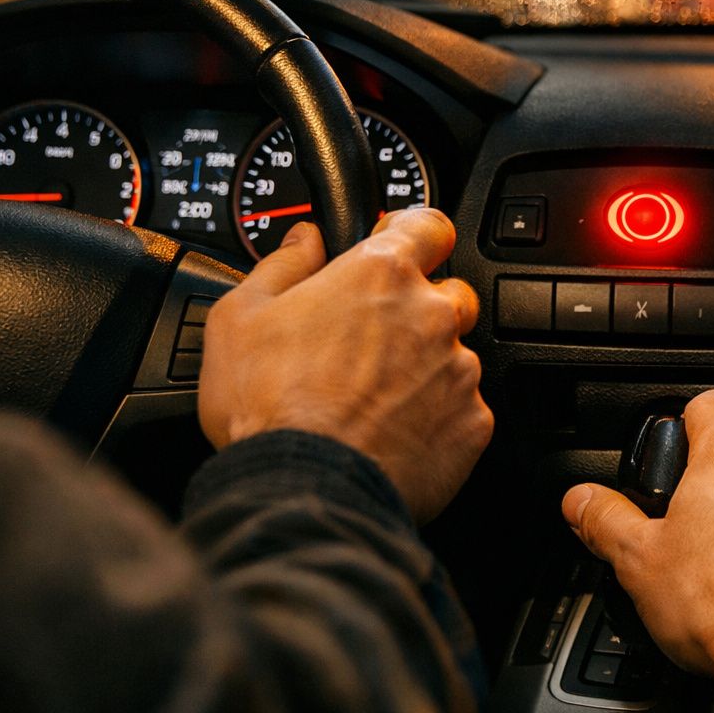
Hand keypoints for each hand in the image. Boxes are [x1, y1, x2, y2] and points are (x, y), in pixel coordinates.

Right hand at [198, 209, 490, 522]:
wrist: (303, 488)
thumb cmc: (268, 405)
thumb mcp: (240, 316)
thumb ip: (281, 264)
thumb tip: (304, 239)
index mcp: (380, 274)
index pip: (429, 225)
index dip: (416, 234)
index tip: (402, 245)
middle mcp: (431, 314)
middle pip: (447, 293)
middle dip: (419, 309)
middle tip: (372, 343)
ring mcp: (458, 369)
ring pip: (455, 355)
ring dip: (425, 369)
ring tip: (373, 401)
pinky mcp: (472, 422)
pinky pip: (463, 409)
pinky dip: (436, 418)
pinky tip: (394, 434)